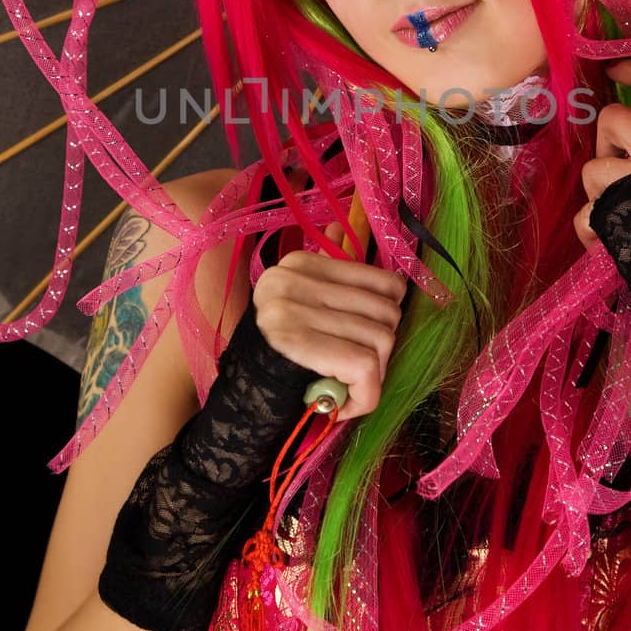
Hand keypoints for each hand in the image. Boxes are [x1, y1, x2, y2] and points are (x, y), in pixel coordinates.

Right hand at [252, 221, 407, 422]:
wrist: (243, 402)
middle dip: (381, 352)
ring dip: (373, 377)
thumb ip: (328, 273)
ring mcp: (290, 310)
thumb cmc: (284, 357)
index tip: (362, 343)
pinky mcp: (296, 344)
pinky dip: (366, 396)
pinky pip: (365, 368)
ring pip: (381, 340)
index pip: (384, 283)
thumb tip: (340, 226)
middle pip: (387, 312)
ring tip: (348, 387)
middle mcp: (292, 280)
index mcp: (300, 264)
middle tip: (356, 373)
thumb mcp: (303, 308)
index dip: (387, 321)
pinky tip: (347, 404)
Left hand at [574, 58, 630, 251]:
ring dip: (600, 192)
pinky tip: (611, 246)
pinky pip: (585, 214)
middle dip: (609, 142)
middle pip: (613, 119)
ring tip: (624, 216)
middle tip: (622, 167)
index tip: (617, 71)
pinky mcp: (613, 219)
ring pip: (593, 168)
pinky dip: (592, 233)